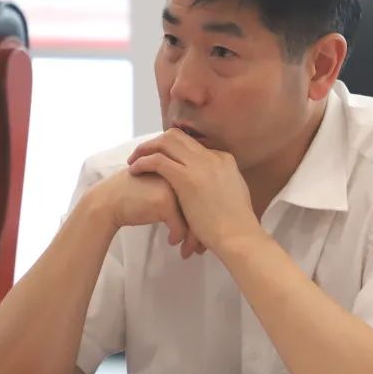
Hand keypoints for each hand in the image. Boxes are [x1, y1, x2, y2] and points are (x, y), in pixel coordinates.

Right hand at [92, 169, 205, 257]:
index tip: (202, 234)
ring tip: (188, 251)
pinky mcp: (165, 201)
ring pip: (195, 218)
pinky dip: (178, 237)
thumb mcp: (163, 187)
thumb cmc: (135, 197)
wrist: (108, 201)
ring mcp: (174, 186)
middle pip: (203, 206)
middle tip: (201, 248)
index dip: (206, 216)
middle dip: (203, 231)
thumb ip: (183, 193)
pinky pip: (181, 226)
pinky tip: (172, 242)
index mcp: (184, 168)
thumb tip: (204, 218)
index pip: (205, 195)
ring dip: (192, 239)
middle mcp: (182, 173)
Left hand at [126, 129, 261, 255]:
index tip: (161, 158)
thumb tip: (211, 187)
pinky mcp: (186, 178)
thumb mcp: (235, 195)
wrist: (239, 236)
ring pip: (165, 142)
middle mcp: (211, 157)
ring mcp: (200, 165)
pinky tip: (134, 170)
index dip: (174, 150)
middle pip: (177, 136)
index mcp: (224, 160)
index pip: (193, 145)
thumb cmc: (238, 225)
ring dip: (146, 148)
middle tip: (143, 154)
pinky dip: (143, 162)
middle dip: (156, 142)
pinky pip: (158, 160)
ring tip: (133, 160)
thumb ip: (221, 185)